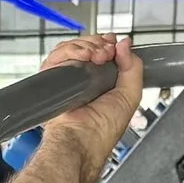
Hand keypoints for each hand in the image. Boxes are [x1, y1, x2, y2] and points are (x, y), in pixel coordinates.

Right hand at [39, 31, 145, 168]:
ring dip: (86, 46)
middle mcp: (81, 78)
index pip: (100, 51)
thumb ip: (133, 67)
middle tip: (106, 53)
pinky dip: (70, 50)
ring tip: (96, 57)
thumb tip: (125, 44)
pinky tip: (83, 57)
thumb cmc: (102, 129)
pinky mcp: (50, 79)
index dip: (107, 43)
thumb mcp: (130, 96)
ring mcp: (65, 78)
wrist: (82, 138)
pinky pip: (56, 56)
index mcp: (100, 82)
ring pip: (70, 47)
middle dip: (98, 43)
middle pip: (85, 44)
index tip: (114, 45)